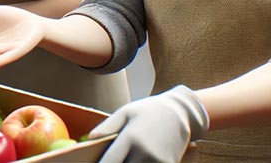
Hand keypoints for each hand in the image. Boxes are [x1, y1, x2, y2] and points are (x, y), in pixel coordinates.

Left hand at [90, 85, 208, 162]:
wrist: (181, 113)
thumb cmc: (148, 111)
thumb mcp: (126, 112)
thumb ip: (107, 127)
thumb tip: (89, 139)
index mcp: (131, 137)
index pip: (109, 162)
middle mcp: (145, 152)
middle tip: (110, 161)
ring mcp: (158, 162)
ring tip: (127, 159)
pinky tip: (136, 160)